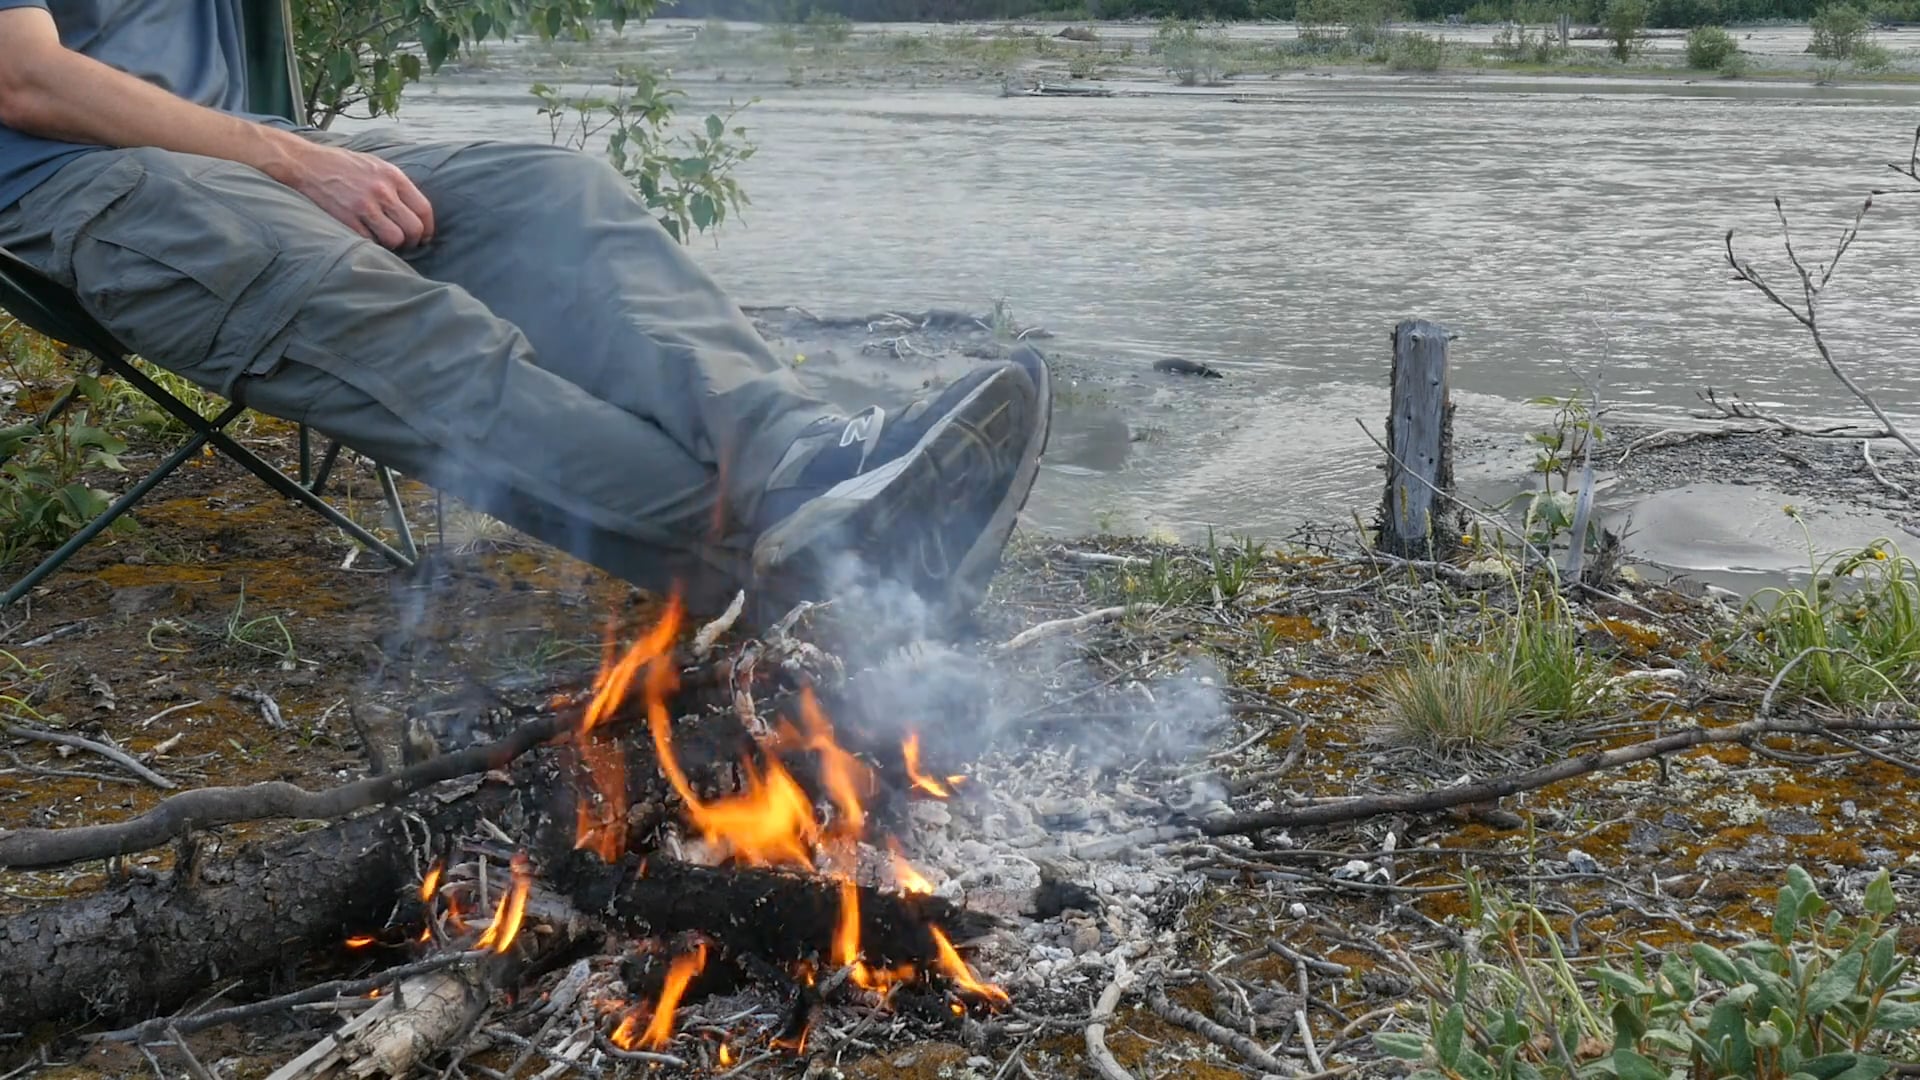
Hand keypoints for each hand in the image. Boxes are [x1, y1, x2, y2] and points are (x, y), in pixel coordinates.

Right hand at [278, 142, 434, 249]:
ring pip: (395, 239)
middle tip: (406, 244)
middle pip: (414, 228)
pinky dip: (371, 245)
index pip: (424, 209)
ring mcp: (363, 205)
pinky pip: (370, 241)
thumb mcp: (375, 165)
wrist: (305, 163)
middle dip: (414, 241)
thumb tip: (415, 212)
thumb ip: (396, 185)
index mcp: (392, 176)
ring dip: (394, 246)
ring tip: (386, 243)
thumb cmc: (342, 166)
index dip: (428, 228)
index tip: (424, 236)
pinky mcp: (345, 218)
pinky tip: (367, 239)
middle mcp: (381, 190)